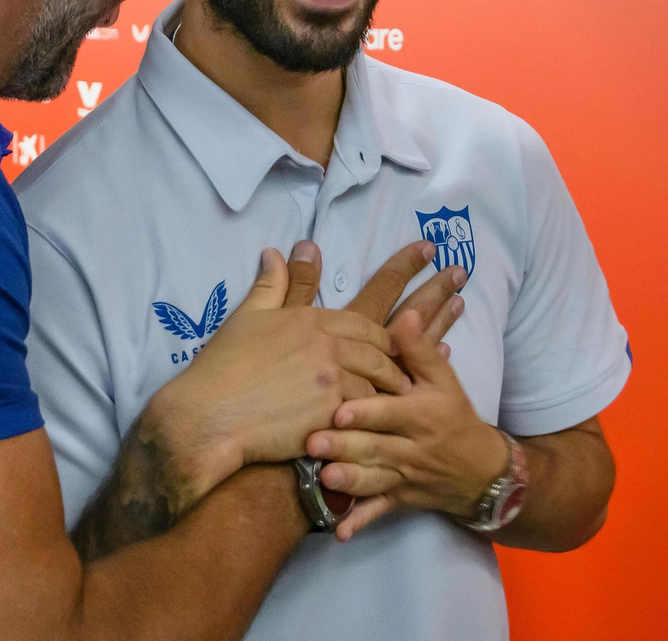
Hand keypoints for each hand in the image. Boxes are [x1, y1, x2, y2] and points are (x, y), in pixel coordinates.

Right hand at [151, 241, 442, 496]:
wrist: (208, 420)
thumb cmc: (224, 369)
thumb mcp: (249, 317)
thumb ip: (276, 284)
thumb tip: (284, 248)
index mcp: (316, 319)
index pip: (373, 298)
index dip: (404, 273)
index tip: (428, 253)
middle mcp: (333, 345)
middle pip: (395, 329)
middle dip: (432, 303)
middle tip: (459, 280)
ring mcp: (338, 383)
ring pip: (391, 373)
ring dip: (421, 363)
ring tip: (450, 348)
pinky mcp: (337, 419)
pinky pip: (379, 410)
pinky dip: (401, 402)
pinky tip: (421, 399)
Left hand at [305, 310, 509, 541]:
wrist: (481, 469)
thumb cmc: (454, 415)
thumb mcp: (444, 380)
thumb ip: (420, 349)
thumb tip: (404, 314)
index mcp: (421, 414)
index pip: (391, 413)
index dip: (366, 413)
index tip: (338, 409)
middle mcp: (413, 448)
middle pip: (376, 447)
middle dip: (345, 446)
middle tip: (313, 442)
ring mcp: (405, 476)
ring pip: (374, 480)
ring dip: (349, 482)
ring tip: (323, 478)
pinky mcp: (400, 499)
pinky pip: (380, 512)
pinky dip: (361, 522)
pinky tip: (340, 533)